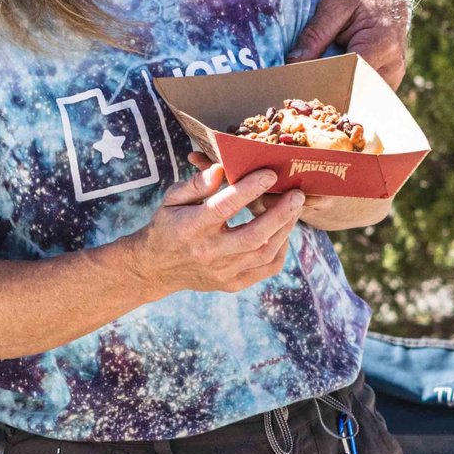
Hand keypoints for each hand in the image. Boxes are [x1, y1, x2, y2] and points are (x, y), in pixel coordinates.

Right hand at [129, 161, 308, 295]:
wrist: (157, 268)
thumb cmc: (169, 224)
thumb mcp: (172, 199)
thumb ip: (196, 184)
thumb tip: (220, 169)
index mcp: (190, 227)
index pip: (223, 207)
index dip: (249, 190)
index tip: (270, 174)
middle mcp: (208, 253)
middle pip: (253, 236)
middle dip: (280, 213)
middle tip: (297, 194)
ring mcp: (222, 272)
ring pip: (264, 253)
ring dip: (284, 229)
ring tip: (294, 208)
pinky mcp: (232, 284)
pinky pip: (266, 268)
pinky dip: (281, 249)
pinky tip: (283, 231)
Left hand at [290, 0, 412, 86]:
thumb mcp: (334, 5)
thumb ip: (315, 34)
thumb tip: (294, 62)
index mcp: (381, 43)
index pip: (348, 74)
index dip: (322, 80)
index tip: (300, 81)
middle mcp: (392, 65)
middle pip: (354, 90)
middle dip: (327, 90)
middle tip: (302, 87)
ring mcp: (393, 76)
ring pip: (359, 96)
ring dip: (338, 92)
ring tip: (316, 84)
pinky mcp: (389, 81)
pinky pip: (364, 93)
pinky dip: (347, 90)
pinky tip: (331, 82)